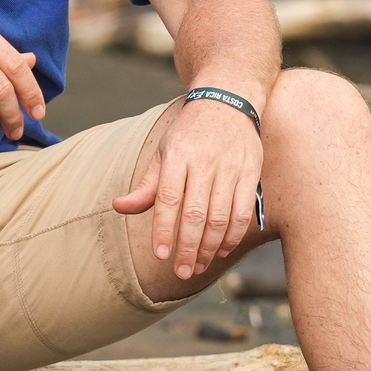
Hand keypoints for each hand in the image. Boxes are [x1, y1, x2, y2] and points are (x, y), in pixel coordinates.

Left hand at [112, 95, 265, 280]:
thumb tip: (120, 207)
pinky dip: (233, 236)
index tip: (160, 255)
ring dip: (210, 247)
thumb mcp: (163, 150)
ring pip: (221, 217)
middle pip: (196, 214)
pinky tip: (222, 250)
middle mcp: (205, 161)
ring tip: (199, 265)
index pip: (168, 199)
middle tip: (182, 272)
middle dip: (188, 248)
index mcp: (177, 155)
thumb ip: (147, 185)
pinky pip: (243, 212)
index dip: (164, 229)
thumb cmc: (190, 131)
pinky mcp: (251, 172)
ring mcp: (230, 167)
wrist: (228, 99)